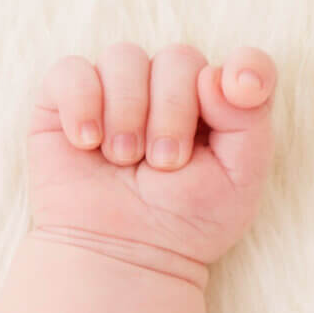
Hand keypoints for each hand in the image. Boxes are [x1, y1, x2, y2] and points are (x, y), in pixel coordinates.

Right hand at [25, 43, 278, 278]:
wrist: (124, 255)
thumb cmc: (185, 221)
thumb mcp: (239, 180)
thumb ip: (249, 121)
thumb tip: (217, 75)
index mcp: (218, 105)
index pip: (243, 63)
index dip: (247, 67)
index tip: (241, 90)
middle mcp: (169, 89)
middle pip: (179, 58)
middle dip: (173, 112)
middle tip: (164, 164)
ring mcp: (117, 90)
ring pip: (125, 57)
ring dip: (128, 113)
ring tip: (124, 161)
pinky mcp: (64, 100)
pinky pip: (72, 71)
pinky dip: (81, 104)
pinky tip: (87, 143)